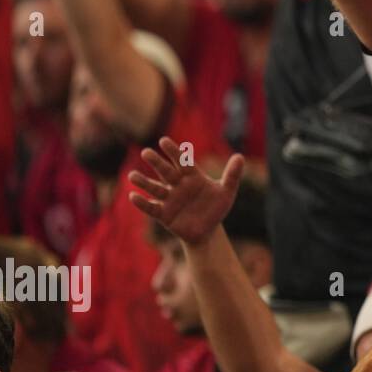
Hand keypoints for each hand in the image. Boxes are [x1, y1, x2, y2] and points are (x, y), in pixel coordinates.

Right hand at [128, 137, 244, 245]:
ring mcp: (170, 199)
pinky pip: (152, 208)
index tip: (163, 141)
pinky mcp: (164, 214)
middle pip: (166, 172)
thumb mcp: (226, 191)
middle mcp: (178, 186)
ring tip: (132, 176)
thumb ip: (232, 175)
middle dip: (156, 163)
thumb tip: (240, 156)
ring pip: (155, 188)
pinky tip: (133, 196)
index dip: (174, 152)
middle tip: (146, 152)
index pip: (182, 162)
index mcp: (193, 177)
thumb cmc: (216, 208)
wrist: (208, 231)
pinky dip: (143, 203)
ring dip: (144, 182)